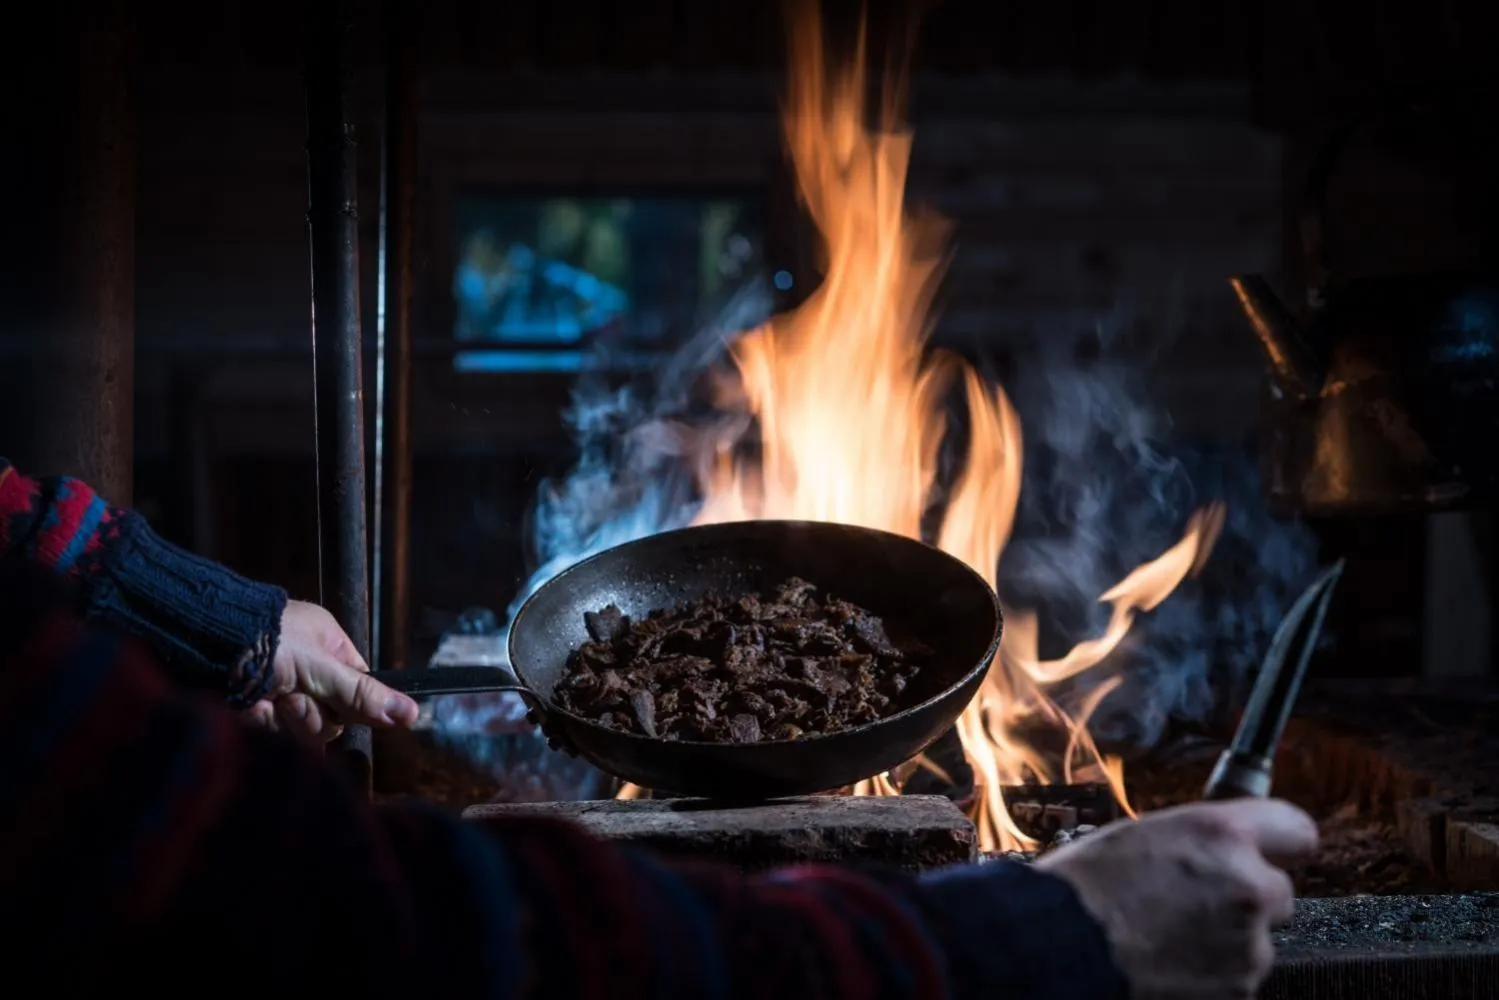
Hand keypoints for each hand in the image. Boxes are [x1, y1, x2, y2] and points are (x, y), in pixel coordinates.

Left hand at [244, 600, 420, 742]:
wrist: (202, 643)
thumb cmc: (268, 641)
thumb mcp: (321, 667)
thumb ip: (363, 694)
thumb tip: (413, 714)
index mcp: (327, 646)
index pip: (357, 686)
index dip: (352, 703)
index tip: (341, 707)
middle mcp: (305, 667)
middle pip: (331, 715)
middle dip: (312, 714)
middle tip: (294, 699)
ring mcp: (278, 688)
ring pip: (302, 727)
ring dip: (287, 718)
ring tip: (270, 699)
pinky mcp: (252, 707)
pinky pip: (271, 729)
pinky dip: (260, 720)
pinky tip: (249, 705)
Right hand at [1036, 799, 1316, 999]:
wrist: (1057, 950)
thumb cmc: (1082, 889)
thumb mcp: (1143, 836)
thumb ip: (1200, 842)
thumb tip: (1222, 852)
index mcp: (1221, 834)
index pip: (1296, 829)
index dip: (1278, 844)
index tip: (1268, 852)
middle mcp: (1247, 885)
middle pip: (1278, 892)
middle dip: (1246, 898)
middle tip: (1193, 903)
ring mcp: (1248, 945)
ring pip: (1255, 941)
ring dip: (1225, 940)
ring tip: (1167, 939)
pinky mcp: (1239, 991)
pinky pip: (1237, 978)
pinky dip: (1211, 975)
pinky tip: (1167, 965)